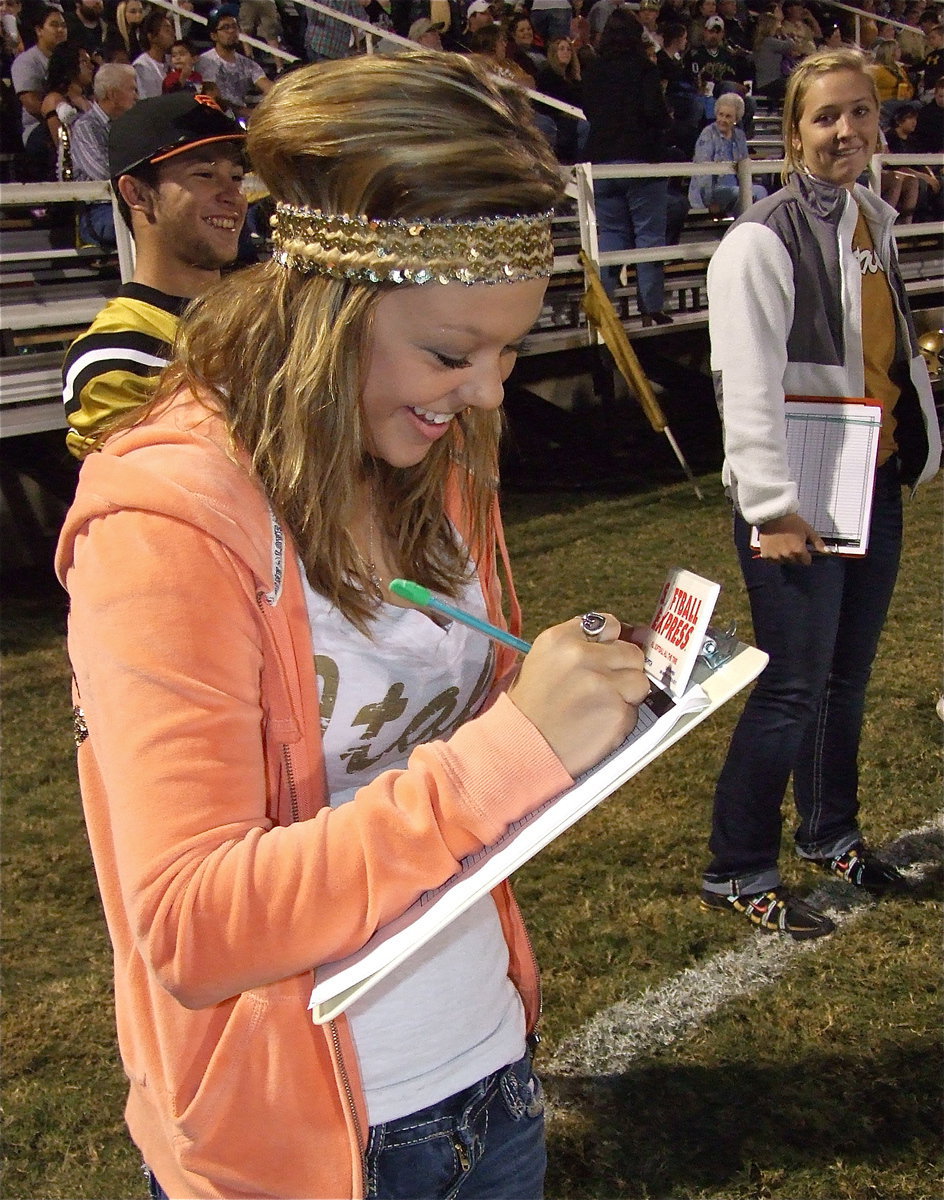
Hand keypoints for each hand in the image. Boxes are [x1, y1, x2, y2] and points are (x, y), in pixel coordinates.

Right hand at [507, 613, 650, 777]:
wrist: (521, 747)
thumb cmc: (531, 707)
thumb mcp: (543, 661)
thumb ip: (580, 646)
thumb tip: (631, 636)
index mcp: (560, 639)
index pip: (610, 624)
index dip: (611, 644)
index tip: (605, 659)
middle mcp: (582, 655)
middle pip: (631, 653)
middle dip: (623, 671)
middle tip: (602, 689)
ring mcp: (602, 683)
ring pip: (640, 681)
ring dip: (627, 695)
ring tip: (600, 708)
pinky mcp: (617, 712)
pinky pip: (635, 711)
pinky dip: (621, 720)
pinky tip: (597, 725)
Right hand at [757, 513, 827, 564]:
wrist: (773, 515)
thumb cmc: (791, 521)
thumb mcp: (807, 530)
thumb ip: (818, 543)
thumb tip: (828, 552)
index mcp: (798, 550)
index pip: (806, 562)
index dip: (806, 555)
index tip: (802, 547)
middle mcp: (787, 555)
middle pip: (795, 562)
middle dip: (795, 555)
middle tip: (791, 543)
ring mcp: (775, 556)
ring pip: (784, 562)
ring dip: (784, 556)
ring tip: (782, 543)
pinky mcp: (766, 555)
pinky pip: (772, 560)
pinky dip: (774, 555)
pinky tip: (775, 545)